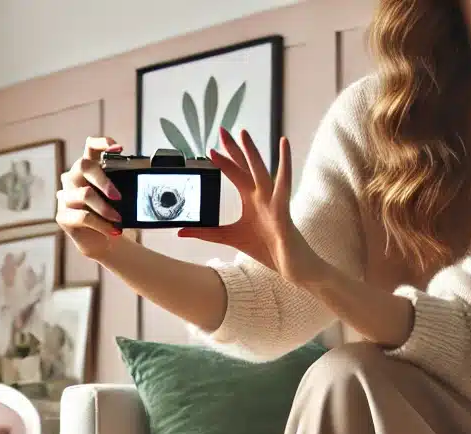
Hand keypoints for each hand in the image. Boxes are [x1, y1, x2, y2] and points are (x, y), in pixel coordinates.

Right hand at [57, 137, 129, 260]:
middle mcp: (73, 178)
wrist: (103, 241)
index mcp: (88, 169)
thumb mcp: (119, 198)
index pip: (90, 147)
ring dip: (105, 208)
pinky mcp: (62, 216)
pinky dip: (102, 224)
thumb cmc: (111, 215)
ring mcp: (65, 196)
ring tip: (118, 219)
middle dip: (103, 180)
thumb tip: (140, 180)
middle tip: (118, 196)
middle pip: (83, 166)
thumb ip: (122, 185)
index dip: (101, 143)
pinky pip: (83, 217)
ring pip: (84, 194)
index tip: (118, 148)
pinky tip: (113, 231)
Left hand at [181, 130, 324, 285]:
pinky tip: (284, 143)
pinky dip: (284, 162)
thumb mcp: (228, 238)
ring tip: (243, 133)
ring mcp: (273, 199)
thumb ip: (205, 233)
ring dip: (251, 152)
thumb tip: (180, 231)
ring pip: (260, 170)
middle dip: (234, 149)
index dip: (224, 161)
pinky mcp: (282, 207)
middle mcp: (262, 194)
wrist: (290, 265)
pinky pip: (283, 182)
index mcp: (252, 199)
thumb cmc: (266, 249)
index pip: (236, 174)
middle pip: (246, 166)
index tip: (209, 149)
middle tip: (222, 130)